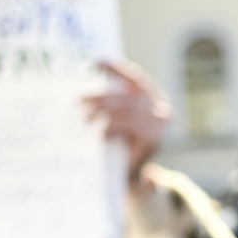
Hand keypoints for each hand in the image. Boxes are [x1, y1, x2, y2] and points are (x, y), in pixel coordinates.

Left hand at [86, 59, 170, 194]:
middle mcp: (159, 107)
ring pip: (126, 109)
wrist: (129, 175)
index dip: (117, 68)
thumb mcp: (114, 120)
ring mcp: (160, 122)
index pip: (134, 78)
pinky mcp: (154, 138)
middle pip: (126, 95)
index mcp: (151, 98)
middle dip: (99, 96)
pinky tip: (97, 132)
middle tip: (77, 99)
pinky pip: (128, 126)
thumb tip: (81, 90)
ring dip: (100, 111)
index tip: (96, 61)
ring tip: (82, 117)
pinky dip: (110, 127)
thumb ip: (109, 104)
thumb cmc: (118, 145)